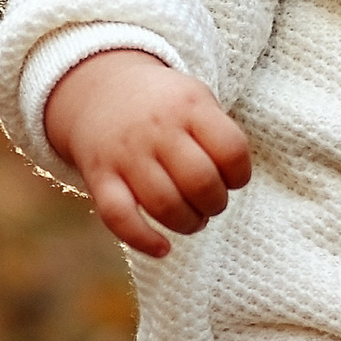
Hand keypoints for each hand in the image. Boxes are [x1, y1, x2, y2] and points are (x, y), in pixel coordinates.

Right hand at [43, 50, 252, 256]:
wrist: (99, 91)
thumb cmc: (162, 104)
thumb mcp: (196, 97)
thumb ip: (217, 132)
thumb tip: (233, 181)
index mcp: (190, 106)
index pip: (231, 149)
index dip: (241, 174)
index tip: (234, 179)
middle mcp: (158, 130)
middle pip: (200, 181)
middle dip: (215, 204)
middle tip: (212, 203)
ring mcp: (126, 155)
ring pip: (164, 204)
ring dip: (188, 223)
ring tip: (193, 220)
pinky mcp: (99, 178)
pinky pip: (119, 217)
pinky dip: (143, 240)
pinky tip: (162, 249)